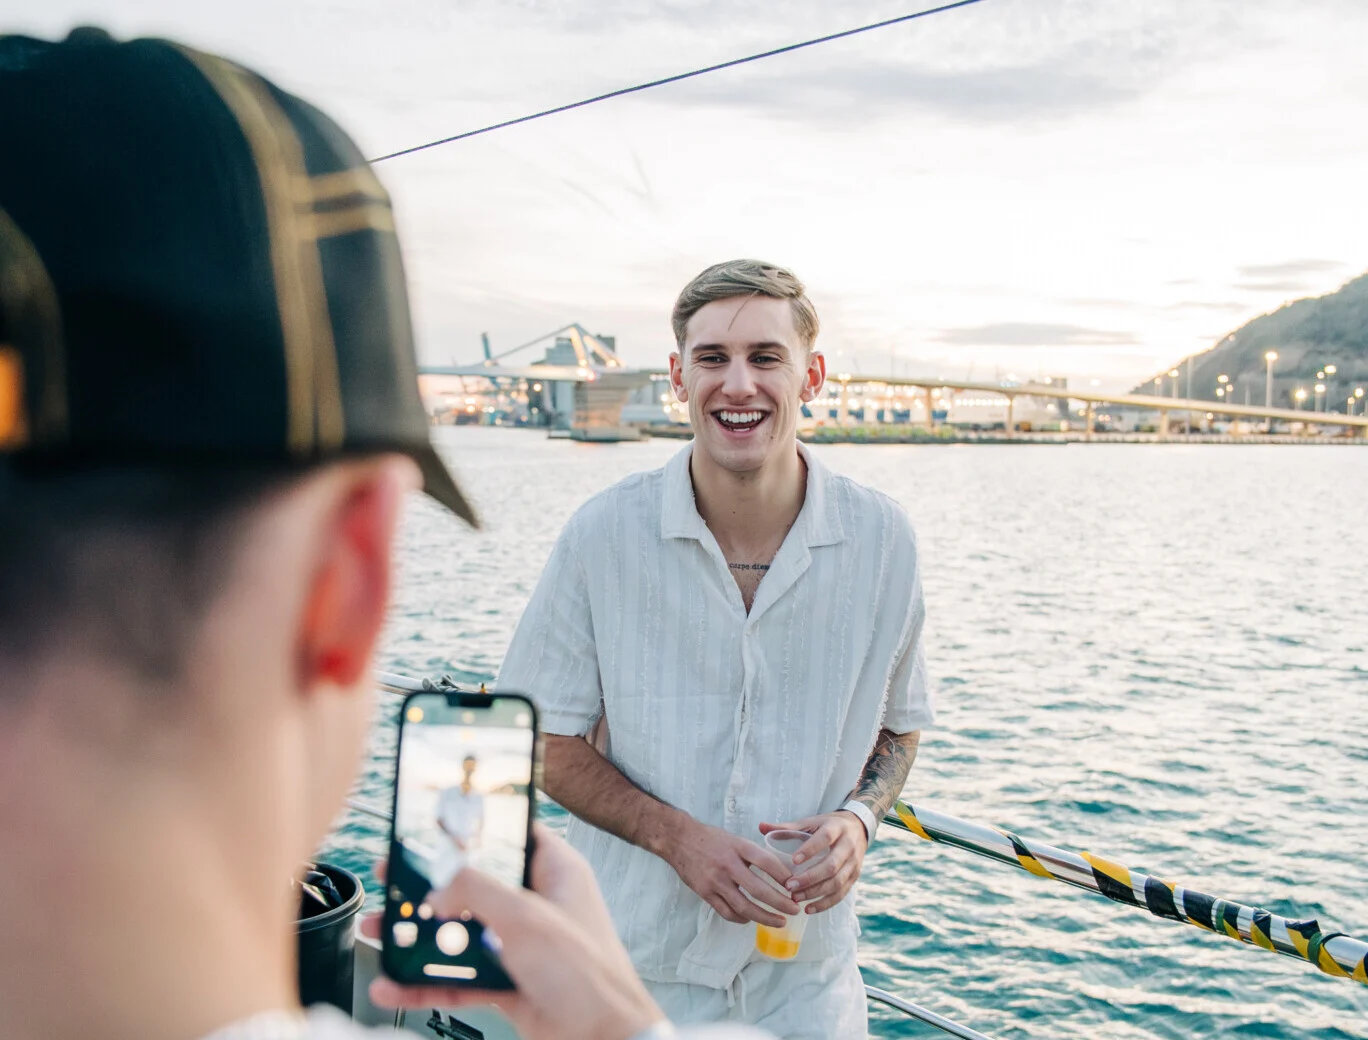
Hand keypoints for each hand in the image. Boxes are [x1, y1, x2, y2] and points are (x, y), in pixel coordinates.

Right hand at [363, 825, 659, 1039]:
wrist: (603, 1039)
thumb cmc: (588, 975)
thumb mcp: (527, 918)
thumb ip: (477, 891)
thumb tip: (439, 888)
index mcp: (553, 872)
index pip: (508, 834)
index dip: (472, 828)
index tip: (433, 824)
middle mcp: (536, 903)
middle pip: (472, 884)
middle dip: (428, 887)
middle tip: (391, 878)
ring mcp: (519, 944)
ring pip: (458, 932)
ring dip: (418, 936)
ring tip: (381, 932)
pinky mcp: (507, 981)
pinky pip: (456, 977)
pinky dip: (424, 983)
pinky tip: (395, 985)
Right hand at [660, 817, 799, 926]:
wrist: (679, 839)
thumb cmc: (710, 839)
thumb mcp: (735, 839)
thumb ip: (753, 854)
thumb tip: (778, 872)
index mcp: (738, 847)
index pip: (766, 863)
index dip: (783, 876)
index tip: (795, 886)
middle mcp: (728, 865)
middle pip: (759, 890)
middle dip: (780, 903)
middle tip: (795, 909)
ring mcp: (715, 881)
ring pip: (744, 907)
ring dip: (765, 917)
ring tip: (780, 921)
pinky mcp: (705, 893)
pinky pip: (727, 912)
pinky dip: (742, 918)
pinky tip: (751, 919)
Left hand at [759, 811, 866, 912]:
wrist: (858, 828)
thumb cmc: (828, 826)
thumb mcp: (811, 822)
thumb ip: (787, 827)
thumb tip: (760, 827)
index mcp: (836, 828)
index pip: (825, 838)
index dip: (810, 849)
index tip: (793, 860)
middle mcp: (848, 846)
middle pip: (831, 865)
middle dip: (810, 878)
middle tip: (789, 886)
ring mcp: (853, 864)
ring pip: (836, 882)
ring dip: (815, 893)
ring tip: (795, 899)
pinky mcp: (854, 878)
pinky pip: (841, 894)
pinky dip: (825, 904)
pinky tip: (809, 909)